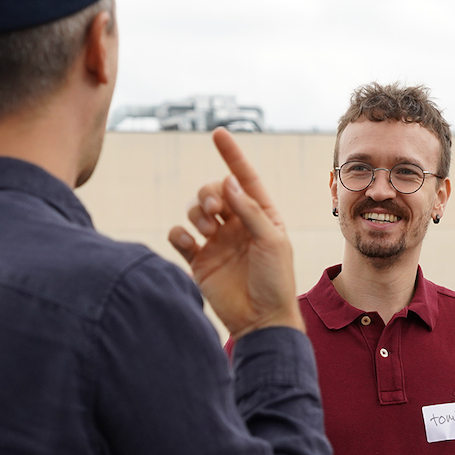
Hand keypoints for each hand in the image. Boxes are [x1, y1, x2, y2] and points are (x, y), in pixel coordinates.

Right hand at [168, 128, 303, 337]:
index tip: (218, 133)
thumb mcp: (271, 241)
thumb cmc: (275, 280)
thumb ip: (250, 211)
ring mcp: (217, 242)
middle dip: (209, 193)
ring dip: (196, 212)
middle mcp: (238, 225)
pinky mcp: (199, 260)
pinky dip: (180, 234)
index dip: (232, 156)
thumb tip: (229, 182)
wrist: (261, 320)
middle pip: (214, 191)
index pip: (245, 179)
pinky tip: (190, 243)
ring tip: (207, 229)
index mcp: (262, 216)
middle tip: (215, 209)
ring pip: (195, 210)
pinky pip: (179, 236)